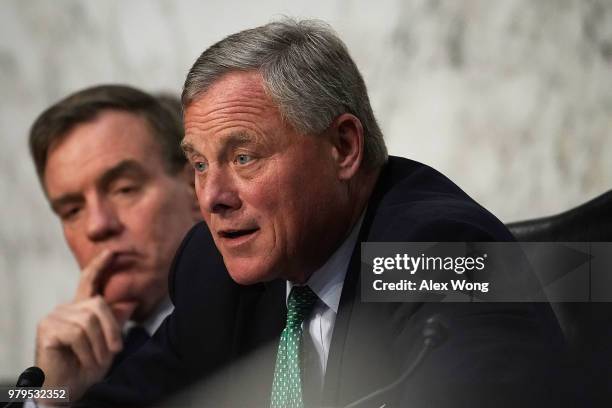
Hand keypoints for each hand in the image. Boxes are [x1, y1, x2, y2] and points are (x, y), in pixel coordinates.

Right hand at [34, 250, 134, 402]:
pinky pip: (78, 333)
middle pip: (97, 305)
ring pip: (89, 320)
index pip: (89, 281)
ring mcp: (54, 318)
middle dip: (111, 329)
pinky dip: (87, 350)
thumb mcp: (108, 344)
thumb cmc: (86, 368)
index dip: (100, 265)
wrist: (68, 391)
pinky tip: (82, 361)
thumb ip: (116, 323)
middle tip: (113, 351)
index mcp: (80, 309)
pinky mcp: (47, 330)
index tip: (112, 251)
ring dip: (99, 345)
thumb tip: (130, 302)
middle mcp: (65, 309)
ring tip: (95, 360)